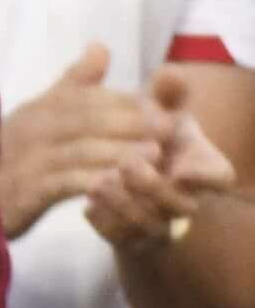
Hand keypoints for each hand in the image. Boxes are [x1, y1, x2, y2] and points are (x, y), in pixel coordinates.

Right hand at [0, 43, 162, 236]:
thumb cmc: (13, 159)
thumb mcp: (43, 117)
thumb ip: (74, 85)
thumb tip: (100, 46)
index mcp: (37, 110)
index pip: (85, 98)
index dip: (125, 102)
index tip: (164, 107)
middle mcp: (29, 129)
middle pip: (85, 119)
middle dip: (130, 122)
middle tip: (169, 127)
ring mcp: (25, 160)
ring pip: (78, 151)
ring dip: (119, 152)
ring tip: (155, 156)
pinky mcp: (23, 191)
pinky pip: (63, 184)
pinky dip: (93, 182)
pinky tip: (119, 185)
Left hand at [82, 70, 237, 250]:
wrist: (128, 176)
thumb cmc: (150, 137)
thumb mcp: (159, 113)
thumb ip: (166, 93)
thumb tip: (170, 70)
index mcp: (200, 166)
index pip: (220, 176)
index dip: (206, 175)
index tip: (182, 167)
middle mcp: (186, 198)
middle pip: (183, 205)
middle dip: (154, 186)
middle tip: (126, 163)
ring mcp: (160, 221)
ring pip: (149, 224)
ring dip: (125, 204)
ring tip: (97, 182)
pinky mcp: (131, 236)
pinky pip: (120, 237)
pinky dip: (105, 221)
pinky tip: (87, 204)